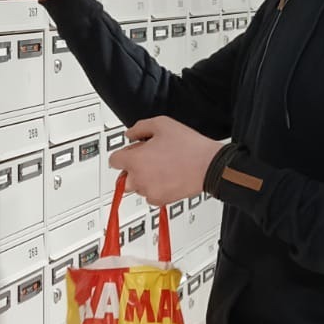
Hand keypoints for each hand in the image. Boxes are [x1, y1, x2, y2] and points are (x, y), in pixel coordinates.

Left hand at [109, 117, 225, 205]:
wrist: (209, 166)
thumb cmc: (189, 147)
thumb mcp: (162, 124)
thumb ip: (139, 128)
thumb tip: (130, 134)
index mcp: (135, 161)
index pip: (113, 161)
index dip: (123, 154)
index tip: (130, 152)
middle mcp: (139, 179)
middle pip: (123, 177)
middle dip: (132, 169)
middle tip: (149, 158)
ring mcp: (150, 192)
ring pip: (138, 187)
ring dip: (145, 178)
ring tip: (163, 165)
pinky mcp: (161, 200)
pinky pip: (151, 195)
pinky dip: (156, 188)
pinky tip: (168, 175)